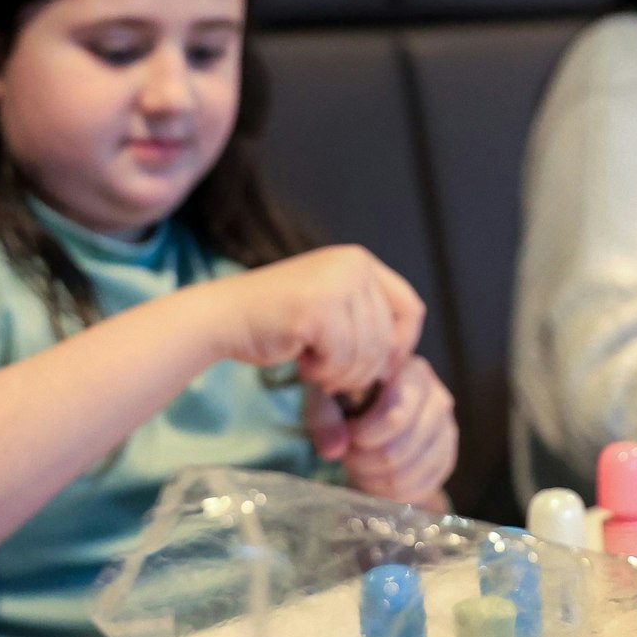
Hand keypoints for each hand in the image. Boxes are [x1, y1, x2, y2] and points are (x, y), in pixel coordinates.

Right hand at [208, 246, 423, 394]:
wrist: (225, 317)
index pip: (410, 308)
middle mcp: (352, 265)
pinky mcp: (316, 309)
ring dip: (342, 374)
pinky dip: (323, 372)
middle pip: (388, 337)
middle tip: (332, 374)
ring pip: (368, 353)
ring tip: (316, 367)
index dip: (401, 345)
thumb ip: (367, 323)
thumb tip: (405, 362)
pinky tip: (302, 362)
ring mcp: (335, 284)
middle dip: (364, 369)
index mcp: (359, 261)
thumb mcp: (333, 310)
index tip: (380, 369)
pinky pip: (342, 359)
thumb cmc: (277, 321)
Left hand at [307, 358, 454, 510]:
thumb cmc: (348, 398)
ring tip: (359, 466)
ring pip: (408, 472)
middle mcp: (436, 398)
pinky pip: (422, 487)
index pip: (394, 416)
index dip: (364, 435)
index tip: (348, 435)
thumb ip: (324, 417)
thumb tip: (334, 450)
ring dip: (375, 478)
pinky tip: (376, 479)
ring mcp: (446, 429)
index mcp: (410, 372)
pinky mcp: (447, 457)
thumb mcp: (328, 397)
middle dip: (364, 460)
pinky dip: (393, 491)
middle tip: (349, 455)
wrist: (372, 416)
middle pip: (398, 450)